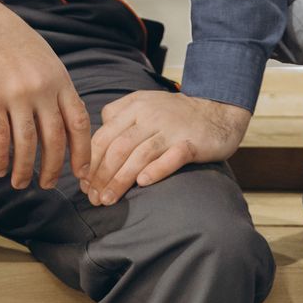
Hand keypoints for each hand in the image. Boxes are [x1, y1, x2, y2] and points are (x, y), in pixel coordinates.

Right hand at [0, 0, 91, 189]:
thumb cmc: (10, 41)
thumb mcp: (44, 58)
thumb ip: (56, 87)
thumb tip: (66, 122)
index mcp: (59, 79)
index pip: (78, 122)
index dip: (82, 152)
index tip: (81, 172)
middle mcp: (40, 88)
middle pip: (54, 140)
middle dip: (52, 169)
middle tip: (47, 184)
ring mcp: (15, 94)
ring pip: (25, 144)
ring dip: (23, 170)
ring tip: (20, 182)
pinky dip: (0, 160)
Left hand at [82, 91, 249, 206]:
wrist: (218, 109)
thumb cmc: (175, 113)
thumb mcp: (143, 103)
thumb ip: (118, 115)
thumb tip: (96, 140)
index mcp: (134, 108)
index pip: (104, 136)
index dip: (91, 162)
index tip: (84, 184)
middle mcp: (150, 116)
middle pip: (118, 148)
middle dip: (101, 176)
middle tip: (93, 198)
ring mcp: (171, 129)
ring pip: (140, 155)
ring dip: (120, 179)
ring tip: (108, 199)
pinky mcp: (192, 143)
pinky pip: (172, 157)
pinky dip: (156, 169)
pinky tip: (143, 183)